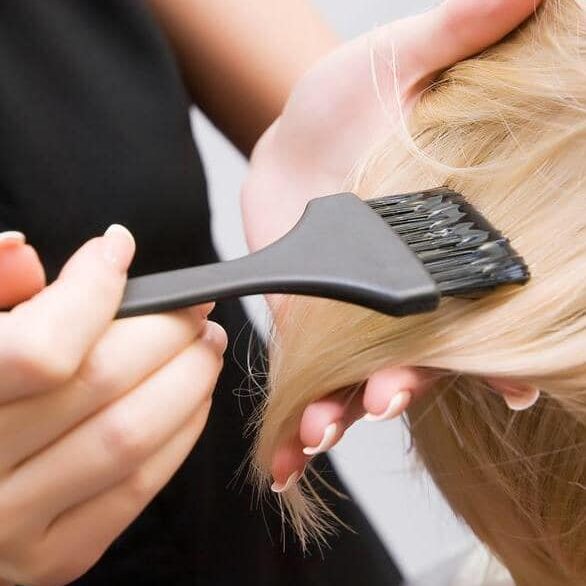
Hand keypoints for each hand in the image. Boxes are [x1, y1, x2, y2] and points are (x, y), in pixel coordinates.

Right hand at [0, 228, 225, 584]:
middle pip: (101, 383)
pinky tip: (193, 397)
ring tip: (206, 345)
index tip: (119, 249)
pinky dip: (181, 432)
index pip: (42, 346)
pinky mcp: (55, 555)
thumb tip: (23, 249)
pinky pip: (138, 487)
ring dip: (188, 379)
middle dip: (166, 330)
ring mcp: (13, 525)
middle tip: (194, 305)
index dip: (93, 287)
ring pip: (130, 435)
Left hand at [240, 0, 542, 490]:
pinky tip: (284, 449)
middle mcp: (411, 289)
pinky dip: (298, 410)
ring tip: (320, 431)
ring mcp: (357, 310)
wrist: (298, 129)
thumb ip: (459, 34)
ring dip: (345, 409)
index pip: (485, 306)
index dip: (499, 350)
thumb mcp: (403, 59)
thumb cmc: (355, 96)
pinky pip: (306, 372)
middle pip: (420, 354)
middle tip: (388, 399)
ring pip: (361, 376)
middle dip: (408, 383)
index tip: (505, 386)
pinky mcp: (307, 318)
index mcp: (449, 242)